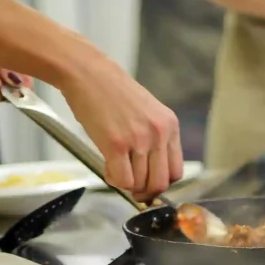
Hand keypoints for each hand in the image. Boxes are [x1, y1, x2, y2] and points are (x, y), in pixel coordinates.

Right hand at [56, 53, 181, 200]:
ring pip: (140, 183)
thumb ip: (154, 138)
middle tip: (133, 189)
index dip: (162, 184)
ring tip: (116, 171)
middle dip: (146, 192)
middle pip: (161, 183)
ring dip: (127, 185)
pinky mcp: (116, 144)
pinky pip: (122, 179)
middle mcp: (159, 134)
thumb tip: (151, 171)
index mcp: (170, 126)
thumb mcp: (147, 112)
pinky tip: (107, 169)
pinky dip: (114, 181)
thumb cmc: (112, 92)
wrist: (87, 72)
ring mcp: (138, 139)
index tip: (149, 185)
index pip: (176, 171)